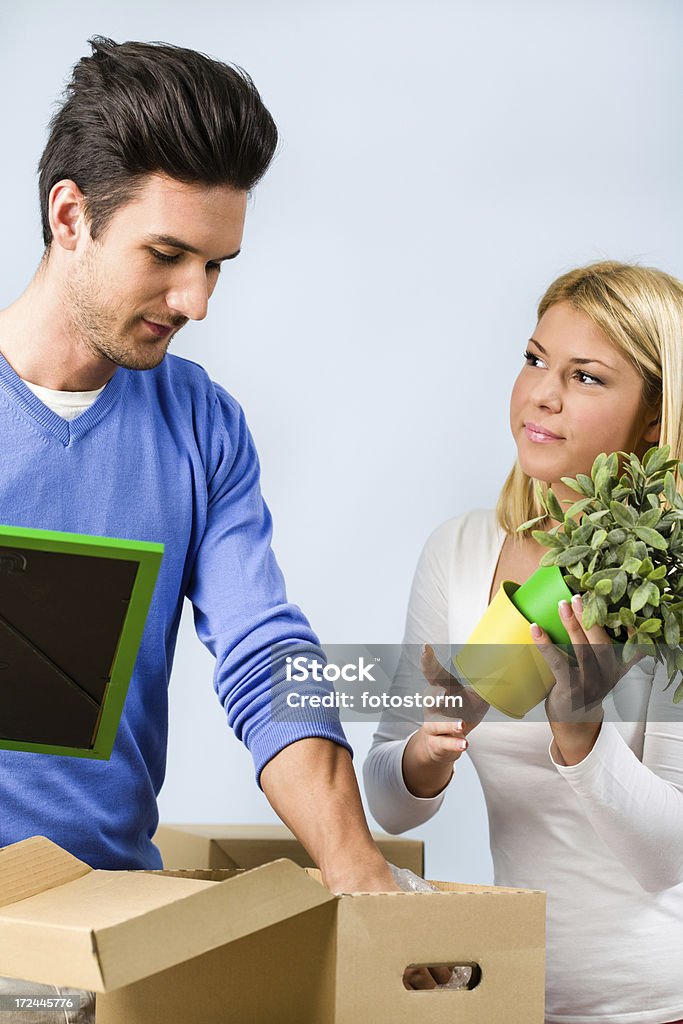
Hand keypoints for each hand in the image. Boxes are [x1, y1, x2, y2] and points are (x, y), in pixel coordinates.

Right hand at [402, 645, 488, 797]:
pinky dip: (454, 744)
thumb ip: (488, 683)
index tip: (426, 648)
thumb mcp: (474, 696)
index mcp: (441, 688)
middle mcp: (433, 706)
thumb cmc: (462, 712)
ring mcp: (433, 725)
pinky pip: (444, 744)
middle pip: (430, 697)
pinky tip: (464, 744)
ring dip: (449, 725)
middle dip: (436, 695)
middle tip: (444, 693)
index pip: (433, 672)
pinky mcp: (437, 743)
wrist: (441, 744)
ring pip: (436, 724)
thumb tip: (512, 665)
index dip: (428, 660)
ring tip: (462, 725)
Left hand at [530, 595, 642, 722]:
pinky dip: (546, 644)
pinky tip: (536, 629)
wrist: (576, 721)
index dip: (625, 623)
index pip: (629, 642)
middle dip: (591, 617)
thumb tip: (596, 610)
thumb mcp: (605, 668)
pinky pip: (558, 663)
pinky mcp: (572, 688)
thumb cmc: (586, 686)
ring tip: (562, 606)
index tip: (615, 601)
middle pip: (602, 641)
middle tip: (579, 597)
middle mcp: (608, 674)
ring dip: (572, 626)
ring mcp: (590, 682)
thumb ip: (609, 647)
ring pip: (583, 650)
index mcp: (619, 665)